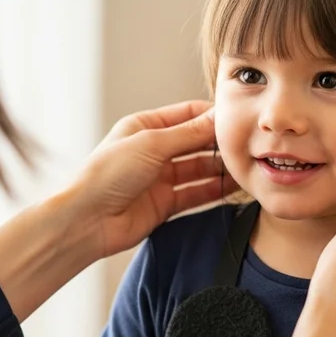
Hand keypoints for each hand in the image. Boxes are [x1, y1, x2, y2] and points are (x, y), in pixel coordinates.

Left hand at [70, 100, 235, 260]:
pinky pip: (196, 194)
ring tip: (247, 165)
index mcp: (144, 126)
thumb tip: (218, 118)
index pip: (187, 115)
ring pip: (199, 169)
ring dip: (220, 168)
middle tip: (248, 143)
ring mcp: (159, 178)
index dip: (212, 116)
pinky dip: (214, 190)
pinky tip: (234, 187)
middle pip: (195, 142)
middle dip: (219, 143)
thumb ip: (188, 134)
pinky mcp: (164, 204)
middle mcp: (153, 151)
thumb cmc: (106, 175)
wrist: (87, 221)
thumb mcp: (151, 144)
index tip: (238, 118)